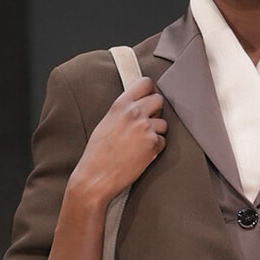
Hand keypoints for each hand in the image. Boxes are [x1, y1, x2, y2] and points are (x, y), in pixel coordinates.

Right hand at [71, 77, 166, 205]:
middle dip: (155, 111)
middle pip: (159, 100)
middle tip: (146, 124)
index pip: (145, 83)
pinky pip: (163, 141)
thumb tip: (138, 106)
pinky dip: (156, 148)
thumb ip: (123, 111)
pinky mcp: (153, 144)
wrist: (96, 177)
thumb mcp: (106, 122)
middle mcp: (134, 112)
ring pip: (163, 123)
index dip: (150, 91)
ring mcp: (145, 128)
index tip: (149, 98)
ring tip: (140, 144)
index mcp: (121, 105)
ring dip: (156, 132)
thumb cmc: (97, 154)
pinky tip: (142, 154)